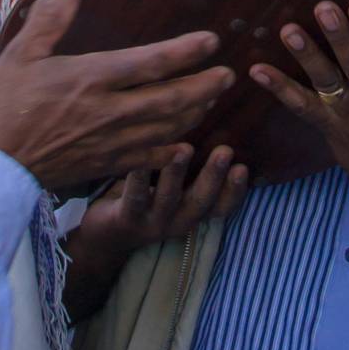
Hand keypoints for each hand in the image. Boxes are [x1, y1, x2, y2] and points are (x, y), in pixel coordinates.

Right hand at [0, 0, 234, 188]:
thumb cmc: (2, 107)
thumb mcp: (20, 53)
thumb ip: (51, 16)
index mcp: (91, 78)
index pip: (151, 63)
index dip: (186, 51)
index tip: (211, 41)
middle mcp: (108, 111)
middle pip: (170, 99)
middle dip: (204, 86)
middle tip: (229, 75)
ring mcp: (109, 142)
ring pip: (165, 129)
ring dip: (193, 113)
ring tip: (212, 100)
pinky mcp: (103, 166)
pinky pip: (147, 160)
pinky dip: (171, 151)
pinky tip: (185, 144)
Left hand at [62, 145, 247, 318]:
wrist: (105, 234)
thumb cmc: (148, 196)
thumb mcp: (174, 185)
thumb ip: (194, 163)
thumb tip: (213, 115)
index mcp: (193, 210)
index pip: (222, 206)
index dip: (234, 191)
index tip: (243, 167)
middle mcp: (178, 219)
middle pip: (200, 201)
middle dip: (214, 176)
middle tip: (226, 151)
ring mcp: (152, 222)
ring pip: (168, 198)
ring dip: (177, 174)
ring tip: (184, 150)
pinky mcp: (126, 219)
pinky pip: (134, 197)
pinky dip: (139, 177)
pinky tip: (139, 156)